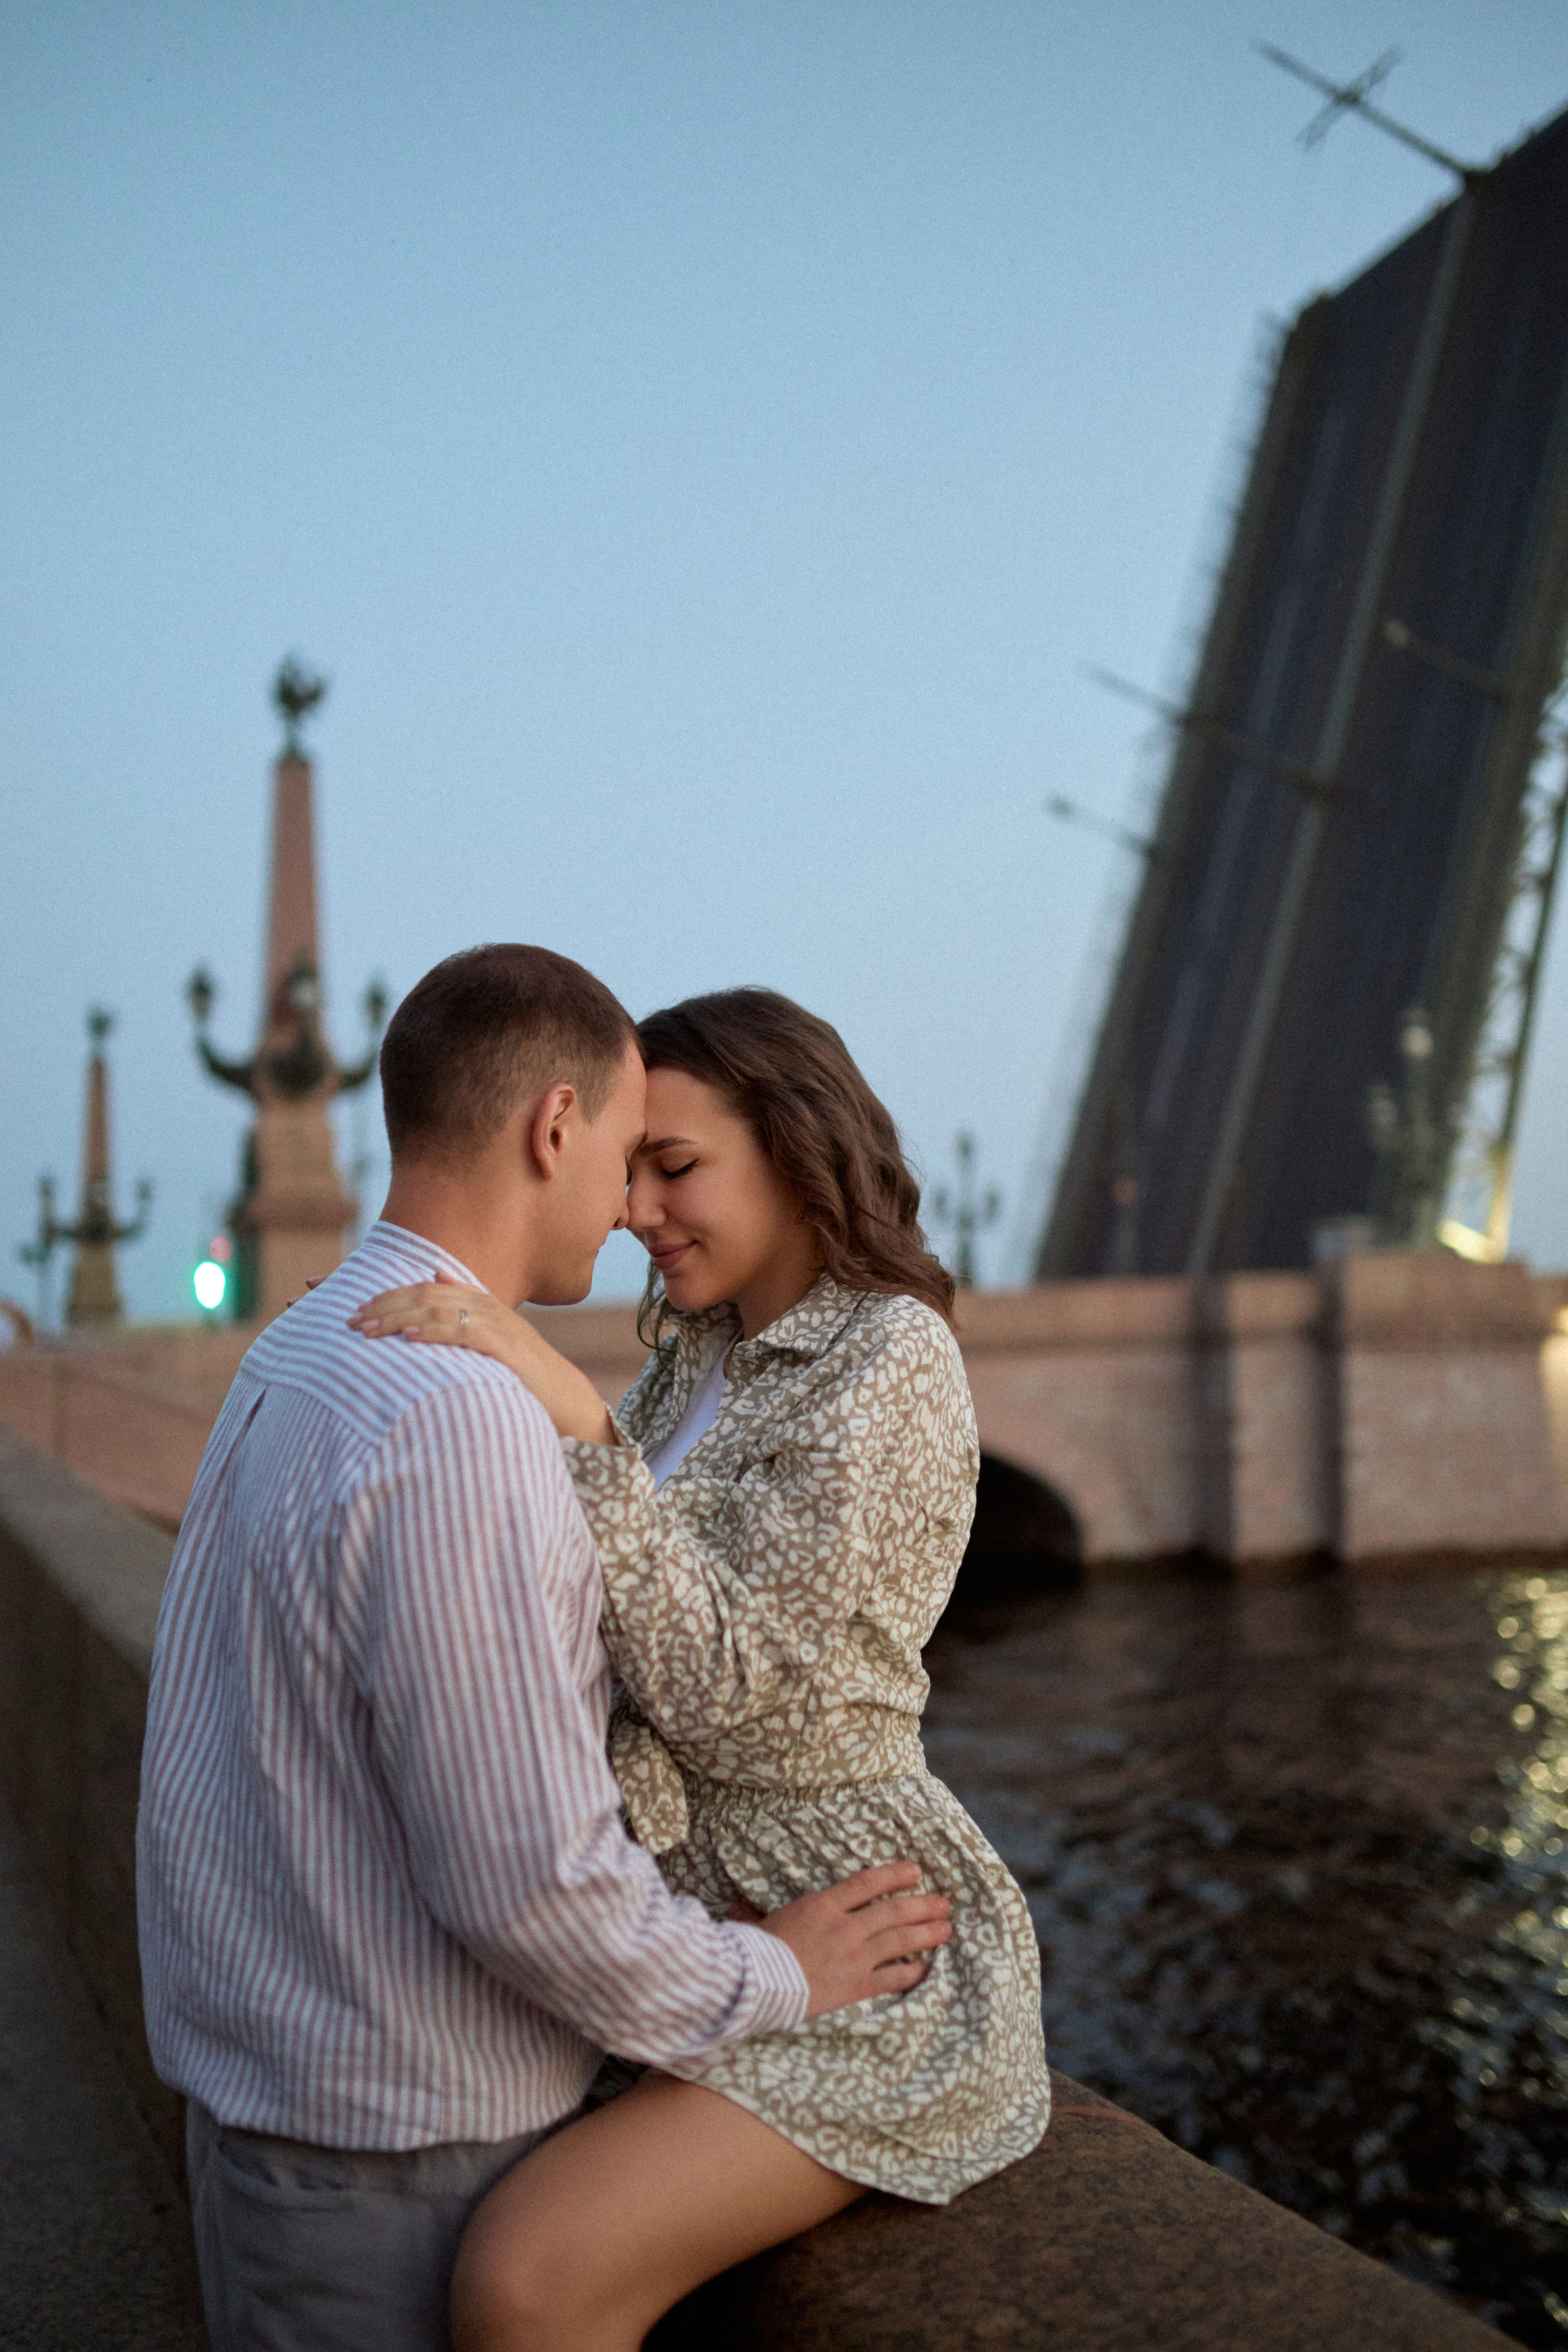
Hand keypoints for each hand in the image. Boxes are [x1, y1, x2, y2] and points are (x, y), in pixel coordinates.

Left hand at [348, 1274, 615, 1443]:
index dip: (381, 1292)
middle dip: (381, 1304)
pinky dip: (434, 1331)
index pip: (420, 1287)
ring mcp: (496, 1324)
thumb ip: (463, 1310)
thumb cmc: (522, 1377)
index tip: (348, 1305)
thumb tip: (435, 1273)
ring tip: (365, 1330)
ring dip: (397, 1317)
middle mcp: (484, 1306)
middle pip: (422, 1293)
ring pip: (437, 1307)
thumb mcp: (490, 1339)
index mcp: (476, 1302)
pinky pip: (465, 1332)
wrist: (567, 1401)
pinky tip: (409, 1338)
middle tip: (347, 1320)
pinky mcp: (506, 1348)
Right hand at [753, 1861, 951, 2017]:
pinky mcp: (856, 1985)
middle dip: (921, 1905)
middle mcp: (844, 1926)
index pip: (867, 1883)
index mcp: (822, 1904)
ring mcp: (853, 1956)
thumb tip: (735, 1909)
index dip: (894, 1875)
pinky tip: (928, 1968)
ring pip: (899, 1941)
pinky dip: (912, 1972)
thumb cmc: (754, 1951)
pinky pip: (892, 1977)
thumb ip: (759, 1914)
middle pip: (892, 1911)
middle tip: (944, 1902)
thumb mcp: (760, 1923)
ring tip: (946, 1928)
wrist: (755, 1985)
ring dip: (926, 1933)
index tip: (915, 1870)